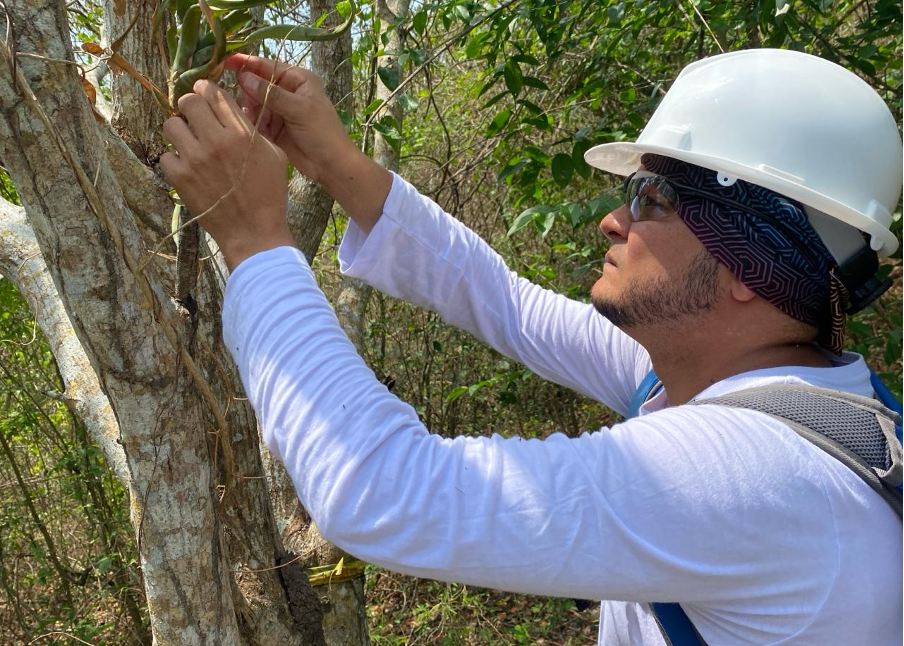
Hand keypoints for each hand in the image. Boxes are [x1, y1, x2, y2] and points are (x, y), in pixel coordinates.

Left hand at [159, 79, 293, 270]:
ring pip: (171, 125)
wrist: (254, 231)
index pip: (214, 93)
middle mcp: (216, 140)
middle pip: (188, 102)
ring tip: (189, 143)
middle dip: (190, 107)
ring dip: (179, 131)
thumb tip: (234, 114)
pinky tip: (186, 168)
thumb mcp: (274, 156)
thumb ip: (254, 131)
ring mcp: (195, 159)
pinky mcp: (180, 178)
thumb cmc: (269, 194)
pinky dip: (174, 160)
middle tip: (194, 118)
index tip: (204, 94)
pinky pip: (166, 156)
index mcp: (241, 133)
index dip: (206, 89)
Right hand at [225, 53, 358, 185]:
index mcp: (297, 79)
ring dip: (250, 112)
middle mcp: (286, 92)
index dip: (246, 63)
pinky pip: (255, 121)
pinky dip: (252, 125)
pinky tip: (256, 131)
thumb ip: (272, 94)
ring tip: (255, 122)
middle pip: (255, 85)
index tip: (223, 62)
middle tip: (249, 108)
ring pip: (252, 104)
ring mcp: (278, 110)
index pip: (266, 66)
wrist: (332, 166)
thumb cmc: (323, 133)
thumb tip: (243, 77)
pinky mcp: (273, 128)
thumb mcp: (300, 110)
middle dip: (248, 94)